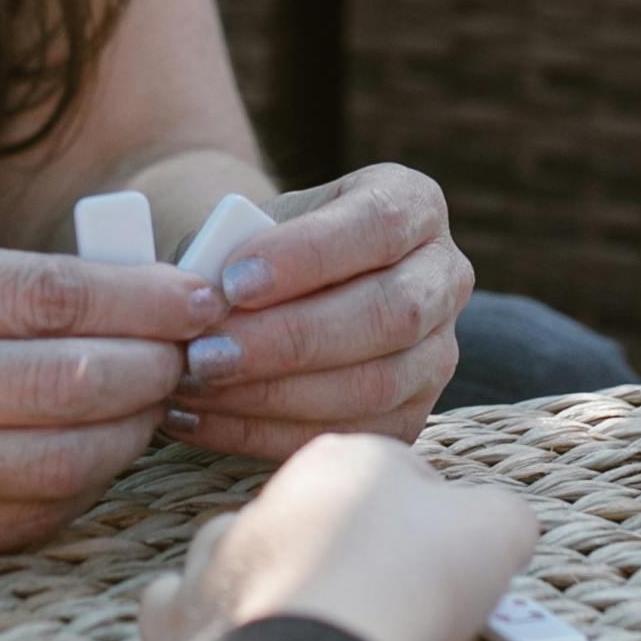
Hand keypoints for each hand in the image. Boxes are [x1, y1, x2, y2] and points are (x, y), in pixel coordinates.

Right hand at [0, 242, 208, 554]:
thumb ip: (4, 279)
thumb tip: (145, 297)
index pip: (48, 299)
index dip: (144, 300)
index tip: (202, 294)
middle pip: (65, 385)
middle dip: (155, 366)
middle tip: (195, 347)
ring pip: (62, 463)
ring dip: (133, 430)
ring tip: (156, 395)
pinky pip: (29, 517)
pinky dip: (86, 483)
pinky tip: (102, 446)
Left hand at [139, 435, 538, 640]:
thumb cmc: (408, 580)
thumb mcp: (498, 527)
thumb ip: (499, 513)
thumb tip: (496, 522)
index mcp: (347, 455)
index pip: (397, 475)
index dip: (431, 525)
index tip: (447, 569)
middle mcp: (270, 494)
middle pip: (322, 517)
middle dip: (354, 555)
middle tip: (392, 606)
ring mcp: (217, 553)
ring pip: (247, 554)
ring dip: (280, 583)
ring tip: (321, 630)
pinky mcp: (180, 614)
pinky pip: (179, 608)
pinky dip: (206, 625)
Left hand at [165, 164, 473, 463]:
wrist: (286, 288)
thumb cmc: (265, 247)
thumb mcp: (253, 224)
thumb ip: (230, 247)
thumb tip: (197, 297)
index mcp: (414, 205)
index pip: (380, 225)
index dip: (308, 255)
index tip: (231, 281)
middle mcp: (444, 277)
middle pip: (389, 312)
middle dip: (289, 339)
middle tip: (205, 354)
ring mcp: (438, 353)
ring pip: (376, 384)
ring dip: (275, 394)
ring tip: (198, 388)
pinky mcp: (413, 414)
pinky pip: (351, 434)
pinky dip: (268, 435)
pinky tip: (204, 422)